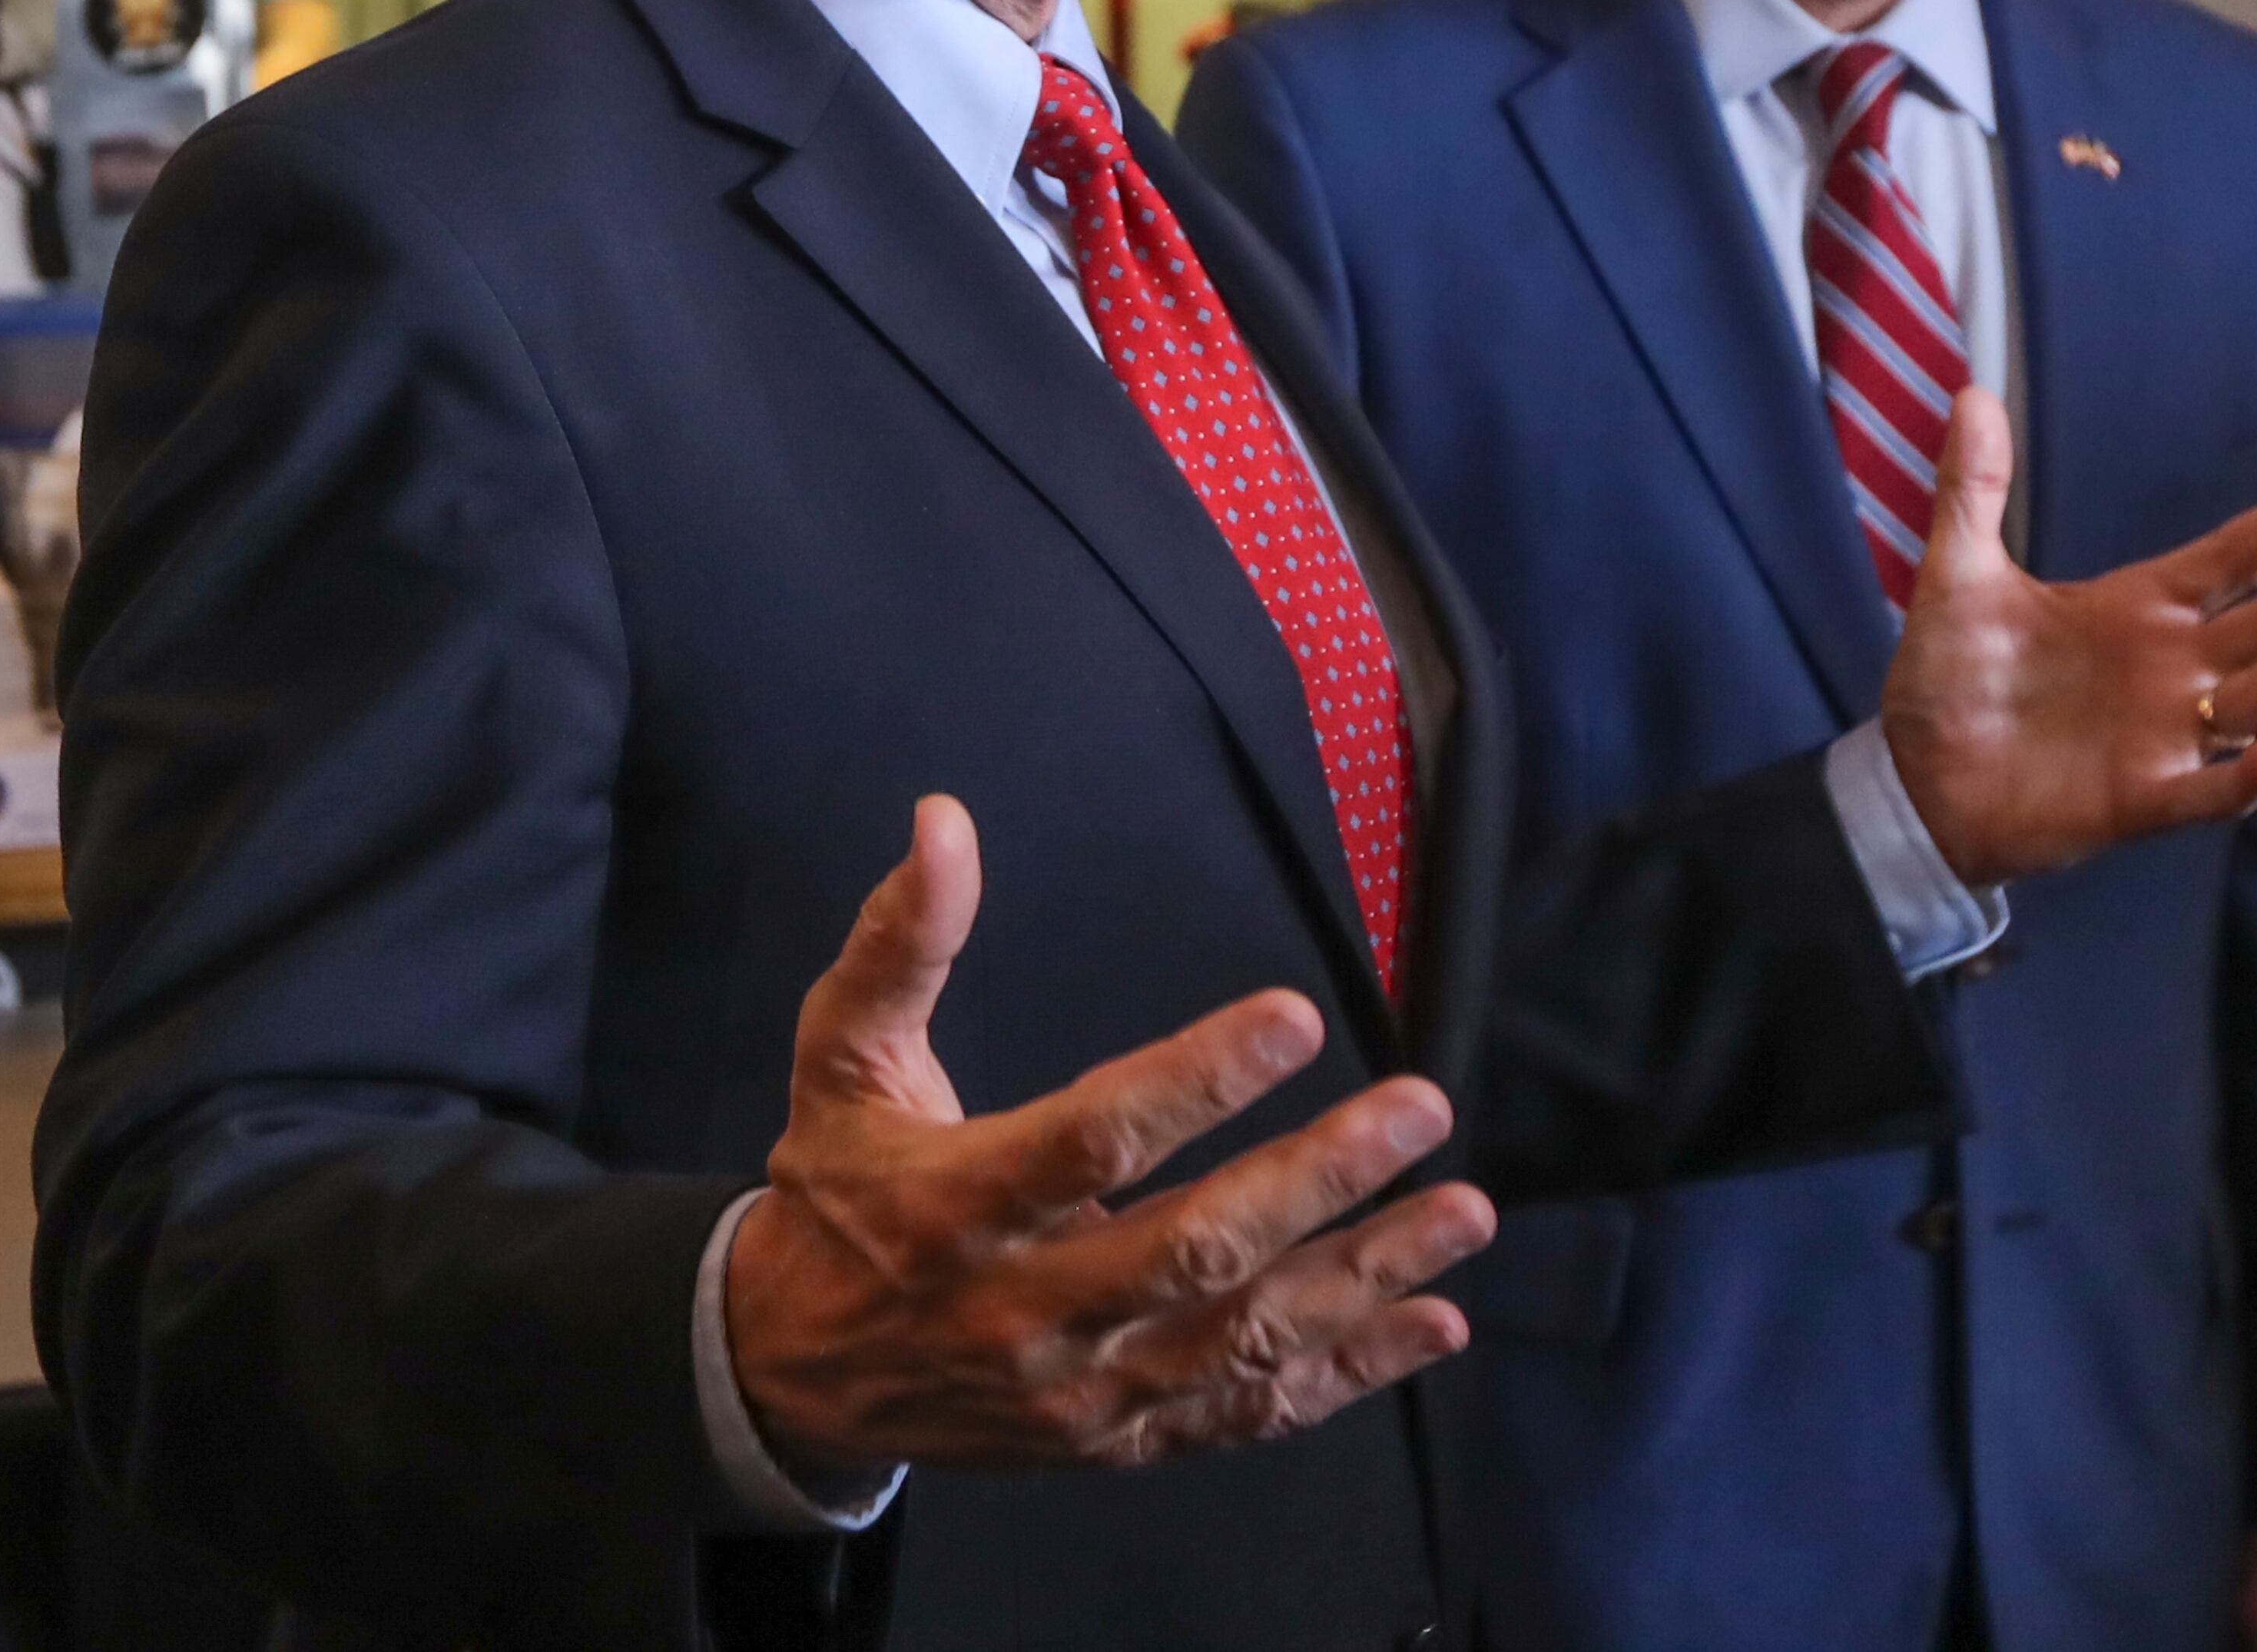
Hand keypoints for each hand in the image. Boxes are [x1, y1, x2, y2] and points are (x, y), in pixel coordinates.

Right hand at [725, 796, 1495, 1471]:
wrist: (791, 1372)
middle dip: (1317, 1179)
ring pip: (1243, 1338)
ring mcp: (1084, 1389)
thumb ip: (901, 943)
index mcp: (961, 1204)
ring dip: (1365, 1276)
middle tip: (1420, 1107)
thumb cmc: (839, 1188)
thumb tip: (945, 818)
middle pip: (1192, 1251)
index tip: (1296, 1017)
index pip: (1095, 1138)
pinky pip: (1249, 1413)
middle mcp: (1029, 1309)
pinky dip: (1349, 1373)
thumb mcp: (841, 1055)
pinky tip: (1436, 1322)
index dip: (1198, 1080)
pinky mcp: (1121, 1438)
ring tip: (1464, 1212)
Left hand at [1883, 389, 2256, 885]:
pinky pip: (2204, 793)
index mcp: (2134, 610)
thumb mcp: (1958, 574)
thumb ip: (1972, 488)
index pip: (2222, 564)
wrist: (1910, 776)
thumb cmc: (1948, 674)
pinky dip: (2240, 781)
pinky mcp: (2137, 801)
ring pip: (2252, 704)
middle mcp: (2165, 671)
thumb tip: (1969, 391)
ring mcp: (2160, 738)